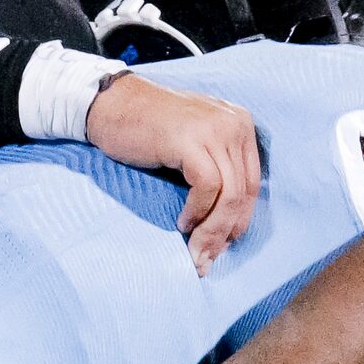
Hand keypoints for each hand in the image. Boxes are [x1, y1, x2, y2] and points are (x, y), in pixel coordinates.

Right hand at [85, 76, 259, 271]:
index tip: (221, 246)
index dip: (239, 220)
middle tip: (207, 259)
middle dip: (225, 233)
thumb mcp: (192, 142)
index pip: (252, 183)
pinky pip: (208, 187)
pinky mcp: (191, 140)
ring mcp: (214, 130)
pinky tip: (182, 222)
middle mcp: (234, 124)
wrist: (111, 104)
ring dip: (212, 230)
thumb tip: (225, 220)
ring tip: (195, 250)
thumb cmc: (144, 128)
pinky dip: (198, 211)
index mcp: (240, 124)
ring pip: (229, 194)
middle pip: (243, 192)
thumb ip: (214, 166)